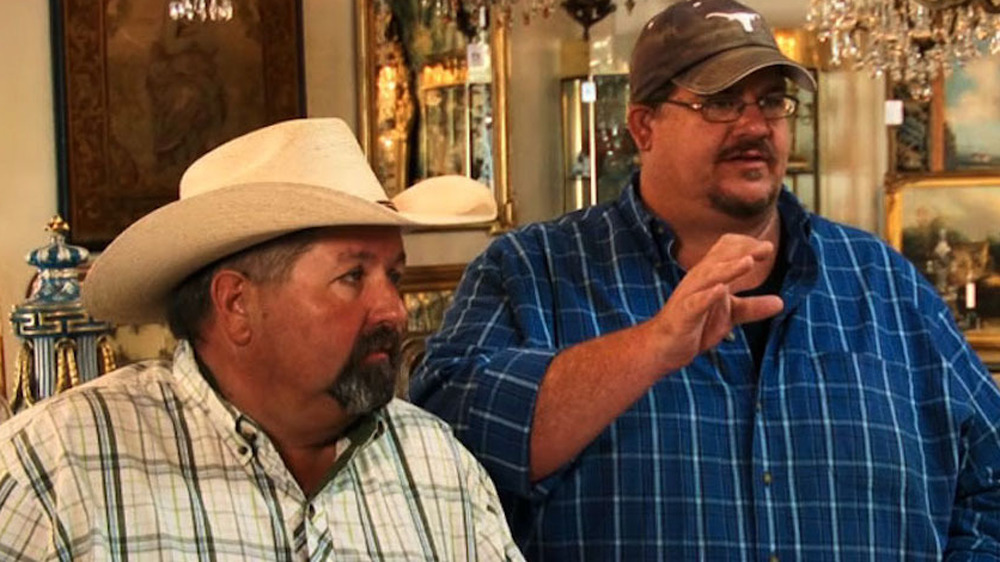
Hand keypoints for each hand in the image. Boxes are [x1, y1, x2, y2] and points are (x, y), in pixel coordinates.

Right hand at [644, 233, 783, 373]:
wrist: (663, 347)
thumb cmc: (695, 325)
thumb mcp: (729, 315)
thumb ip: (752, 307)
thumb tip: (780, 302)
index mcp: (709, 276)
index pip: (725, 250)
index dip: (746, 246)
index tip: (768, 248)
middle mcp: (698, 280)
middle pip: (720, 258)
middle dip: (743, 252)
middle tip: (767, 248)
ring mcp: (689, 296)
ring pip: (709, 276)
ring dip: (728, 269)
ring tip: (748, 262)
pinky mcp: (684, 314)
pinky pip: (695, 302)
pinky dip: (708, 295)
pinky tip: (721, 290)